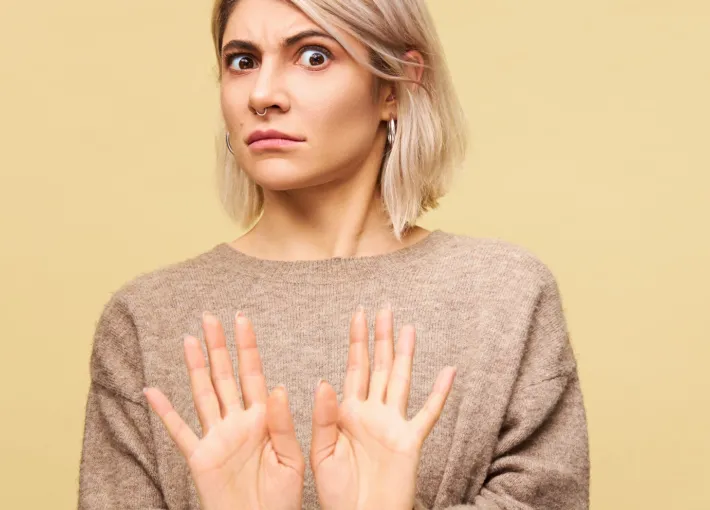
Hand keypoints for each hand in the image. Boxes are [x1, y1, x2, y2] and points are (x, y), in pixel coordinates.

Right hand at [143, 312, 303, 509]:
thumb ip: (283, 424)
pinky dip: (165, 412)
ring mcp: (216, 438)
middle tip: (210, 317)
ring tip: (189, 340)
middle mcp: (237, 422)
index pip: (253, 374)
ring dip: (195, 368)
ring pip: (203, 395)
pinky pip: (180, 432)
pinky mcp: (200, 458)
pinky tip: (152, 391)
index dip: (247, 346)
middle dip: (218, 347)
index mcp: (262, 419)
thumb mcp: (291, 459)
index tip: (242, 319)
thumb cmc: (282, 498)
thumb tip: (277, 388)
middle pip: (225, 376)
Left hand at [310, 306, 455, 509]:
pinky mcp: (410, 442)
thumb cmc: (337, 493)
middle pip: (379, 366)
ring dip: (405, 355)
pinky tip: (448, 372)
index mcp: (348, 413)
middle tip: (385, 309)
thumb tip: (325, 381)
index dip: (357, 340)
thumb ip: (323, 417)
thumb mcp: (320, 452)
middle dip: (381, 337)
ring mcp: (393, 425)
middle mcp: (372, 413)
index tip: (359, 314)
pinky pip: (427, 413)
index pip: (354, 367)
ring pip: (401, 381)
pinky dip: (439, 393)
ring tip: (409, 328)